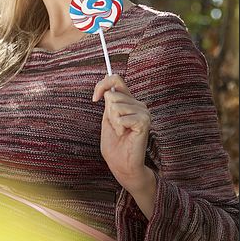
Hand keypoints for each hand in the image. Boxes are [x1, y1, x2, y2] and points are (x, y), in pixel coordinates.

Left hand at [92, 74, 152, 193]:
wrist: (122, 165)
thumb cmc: (114, 144)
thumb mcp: (107, 117)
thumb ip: (109, 99)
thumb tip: (107, 75)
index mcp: (129, 100)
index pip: (116, 79)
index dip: (102, 85)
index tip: (95, 98)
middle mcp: (138, 103)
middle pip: (112, 95)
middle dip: (108, 113)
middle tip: (116, 127)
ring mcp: (143, 111)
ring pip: (115, 106)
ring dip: (114, 122)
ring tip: (122, 132)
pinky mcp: (144, 121)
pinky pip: (122, 118)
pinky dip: (119, 128)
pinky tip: (126, 135)